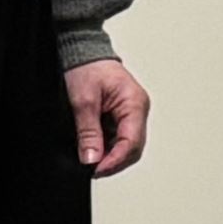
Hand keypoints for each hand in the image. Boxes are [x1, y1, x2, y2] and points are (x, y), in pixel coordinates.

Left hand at [64, 58, 150, 176]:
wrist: (84, 52)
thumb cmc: (88, 68)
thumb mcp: (84, 102)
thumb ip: (88, 132)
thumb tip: (92, 158)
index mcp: (135, 103)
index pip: (131, 142)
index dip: (114, 160)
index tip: (96, 170)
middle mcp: (138, 109)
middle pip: (133, 147)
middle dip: (113, 161)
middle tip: (91, 169)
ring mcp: (132, 113)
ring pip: (126, 145)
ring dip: (110, 155)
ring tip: (90, 159)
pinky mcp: (122, 115)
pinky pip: (119, 137)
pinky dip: (106, 147)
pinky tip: (93, 149)